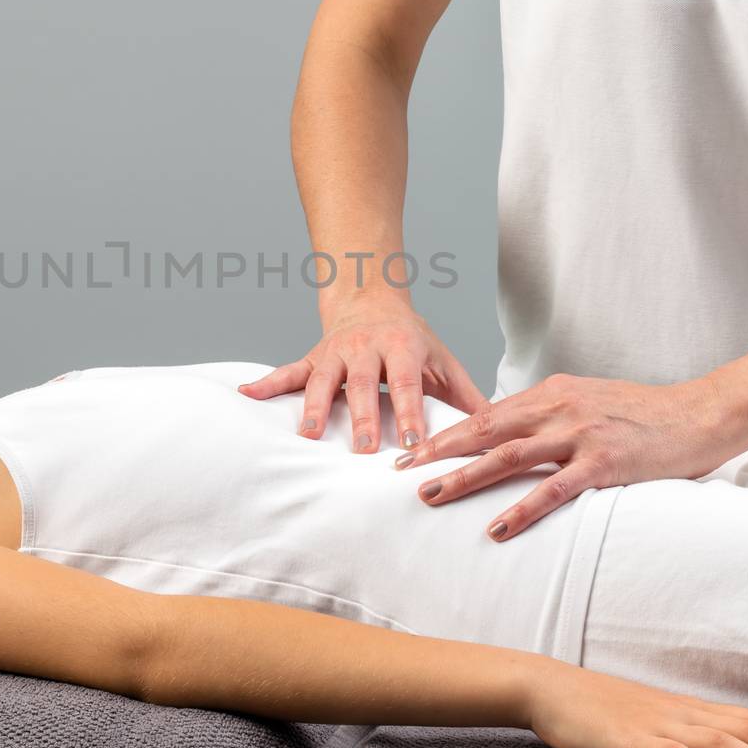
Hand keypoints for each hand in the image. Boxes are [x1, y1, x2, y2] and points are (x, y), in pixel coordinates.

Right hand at [237, 295, 484, 453]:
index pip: (406, 384)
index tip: (411, 444)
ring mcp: (335, 353)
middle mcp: (366, 348)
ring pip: (322, 380)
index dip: (409, 413)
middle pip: (362, 385)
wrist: (371, 298)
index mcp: (402, 348)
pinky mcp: (312, 358)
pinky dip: (267, 383)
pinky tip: (248, 394)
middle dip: (362, 417)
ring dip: (315, 407)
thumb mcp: (442, 359)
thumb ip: (466, 396)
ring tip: (310, 434)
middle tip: (362, 449)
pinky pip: (288, 371)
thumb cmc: (412, 339)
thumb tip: (499, 430)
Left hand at [408, 372, 743, 539]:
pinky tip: (497, 528)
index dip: (446, 432)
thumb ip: (549, 416)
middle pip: (485, 430)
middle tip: (401, 472)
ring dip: (464, 477)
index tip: (411, 450)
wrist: (701, 413)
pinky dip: (522, 509)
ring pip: (508, 456)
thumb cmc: (644, 413)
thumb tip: (508, 437)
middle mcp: (559, 407)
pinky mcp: (605, 462)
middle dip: (438, 451)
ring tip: (431, 497)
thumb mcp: (588, 402)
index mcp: (552, 392)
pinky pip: (554, 489)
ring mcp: (581, 434)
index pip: (487, 413)